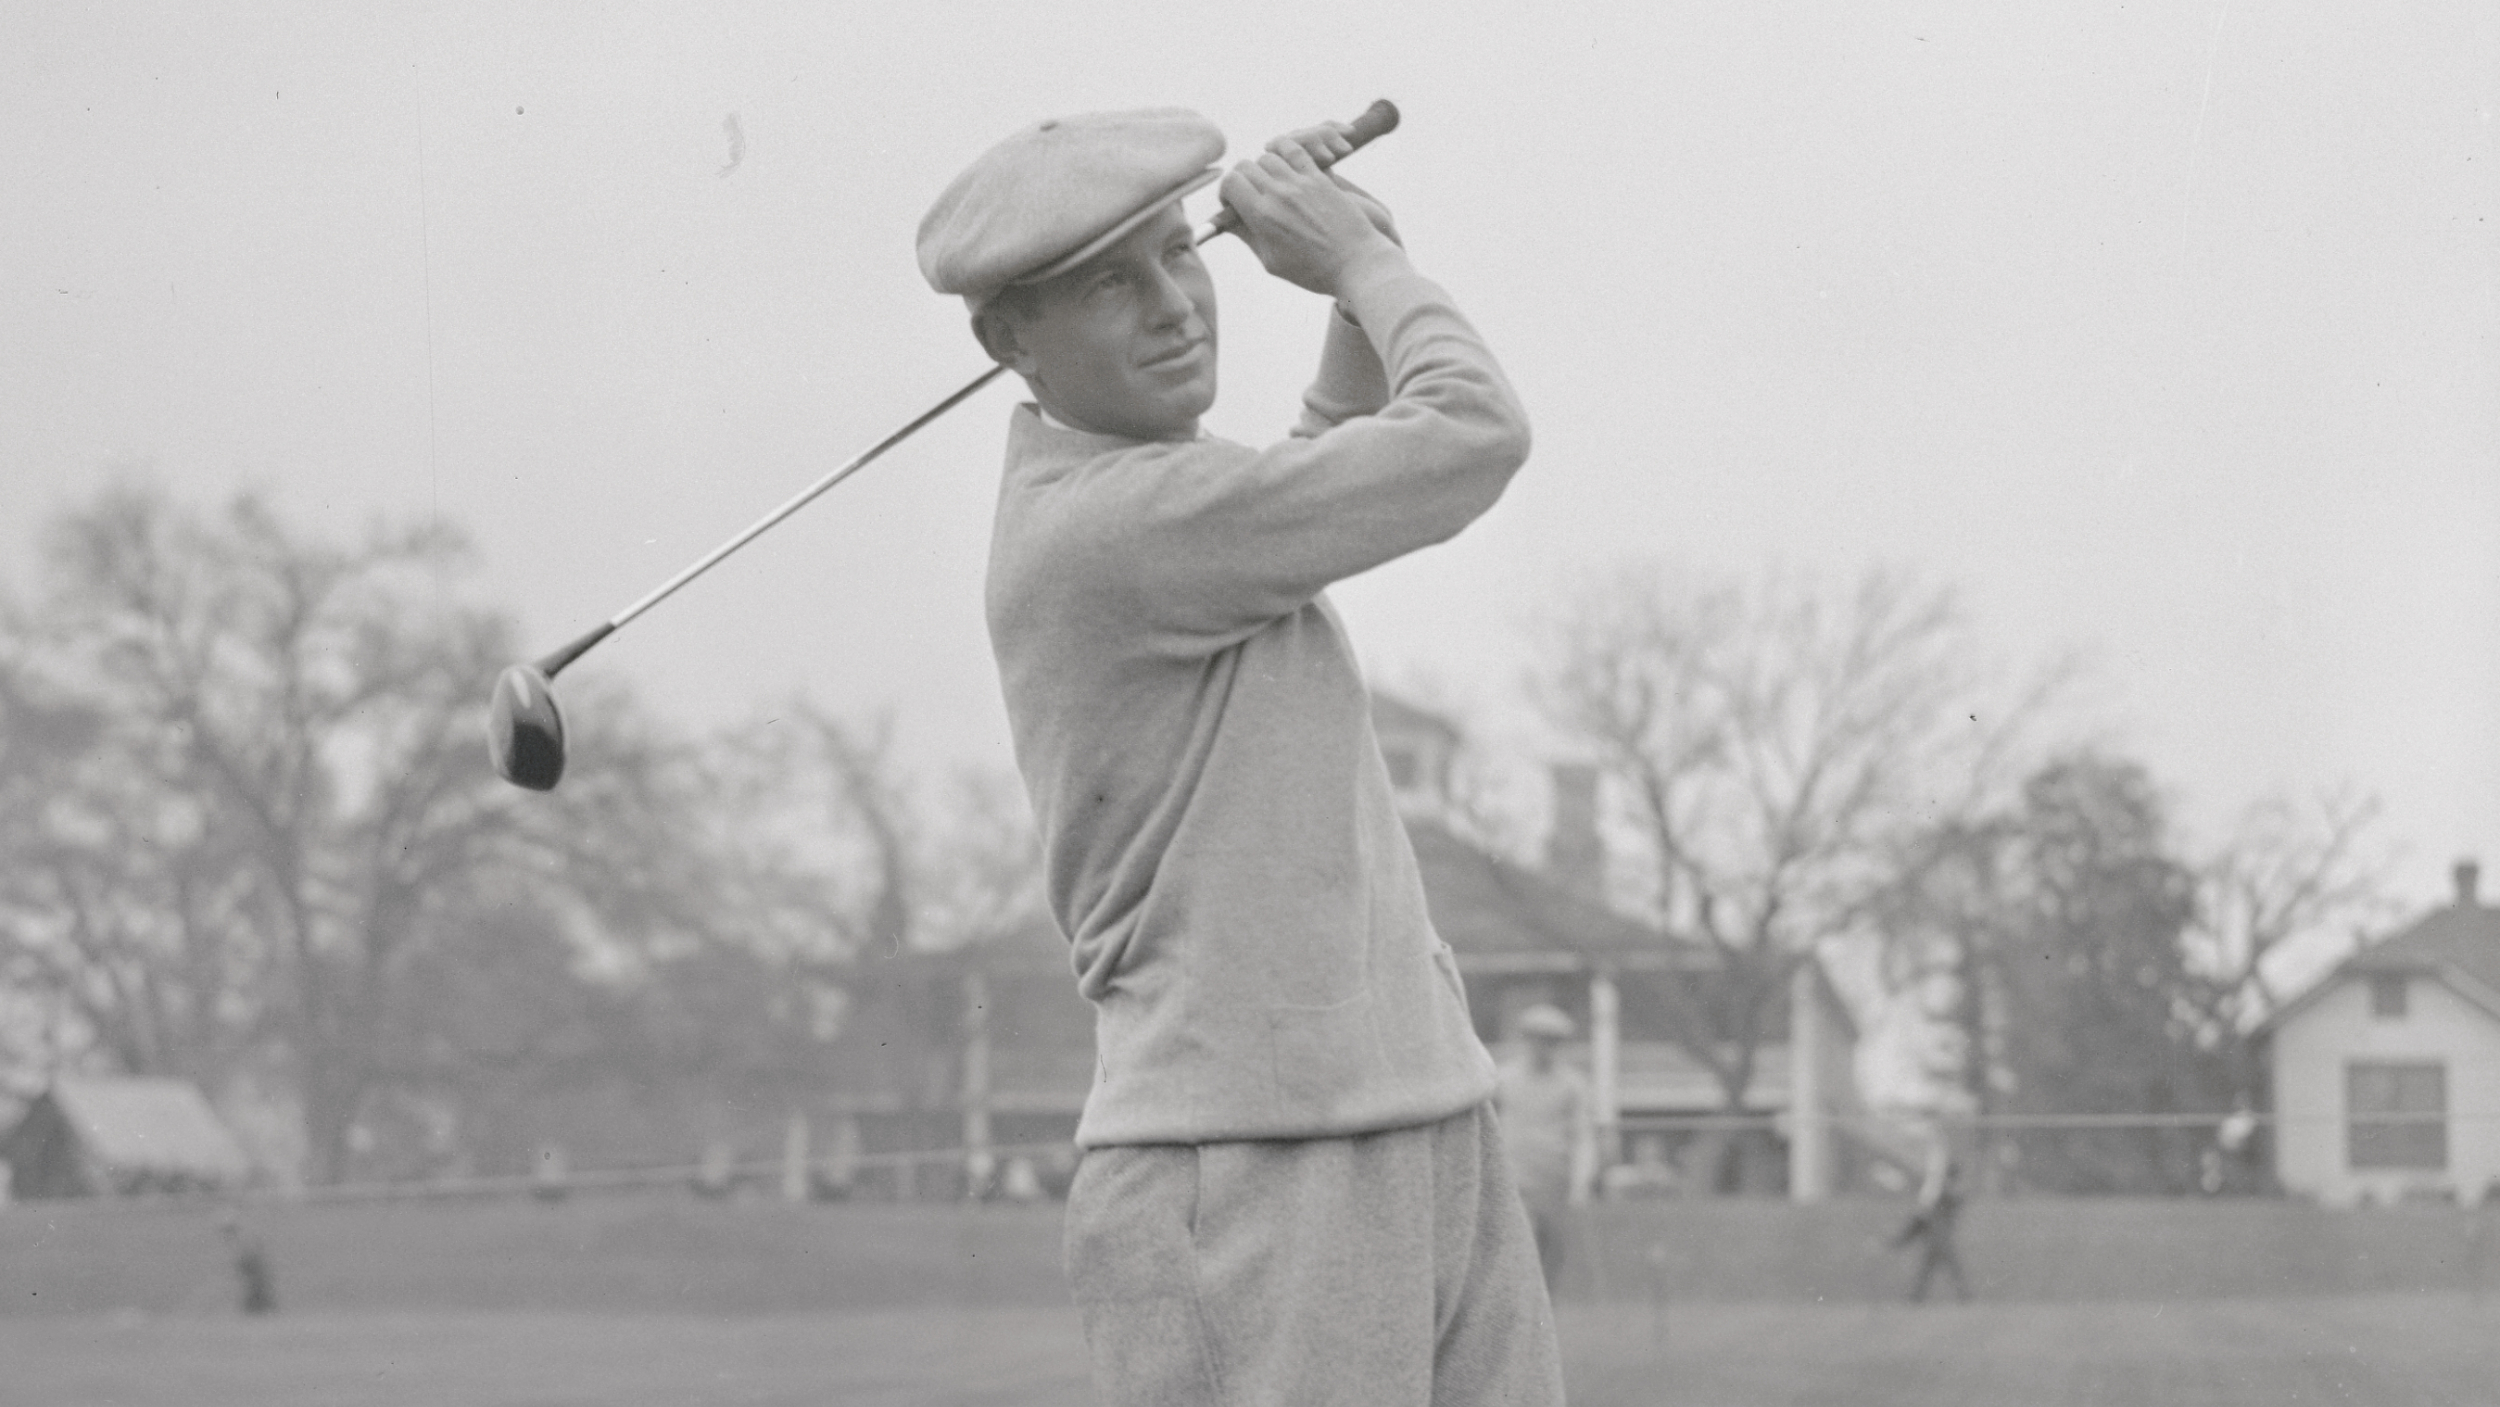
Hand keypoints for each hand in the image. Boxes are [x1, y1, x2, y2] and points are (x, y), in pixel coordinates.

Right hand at [1218, 140, 1400, 298]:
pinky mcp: (1320, 178)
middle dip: (1242, 179)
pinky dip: (1285, 151)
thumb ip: (1248, 236)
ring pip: (1268, 157)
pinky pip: (1295, 151)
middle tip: (1250, 193)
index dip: (1226, 192)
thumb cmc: (1313, 270)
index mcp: (1262, 217)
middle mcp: (1278, 194)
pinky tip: (1286, 164)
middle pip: (1245, 167)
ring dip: (1264, 168)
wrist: (1355, 263)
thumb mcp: (1271, 262)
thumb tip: (1229, 221)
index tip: (1234, 203)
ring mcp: (1300, 183)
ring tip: (1271, 184)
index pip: (1230, 183)